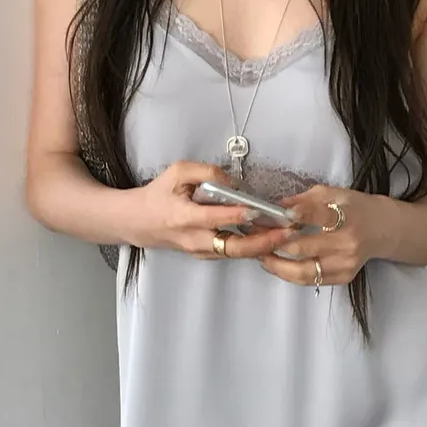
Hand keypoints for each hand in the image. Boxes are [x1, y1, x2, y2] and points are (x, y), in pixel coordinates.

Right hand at [128, 162, 289, 259]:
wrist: (138, 223)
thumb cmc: (158, 195)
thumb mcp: (176, 172)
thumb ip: (205, 172)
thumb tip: (234, 182)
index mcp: (183, 217)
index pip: (213, 218)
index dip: (235, 215)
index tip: (257, 210)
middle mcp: (194, 239)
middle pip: (233, 246)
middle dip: (263, 241)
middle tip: (287, 232)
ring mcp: (200, 251)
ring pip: (236, 253)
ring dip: (263, 246)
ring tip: (288, 235)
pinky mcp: (206, 255)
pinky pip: (232, 253)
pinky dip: (253, 248)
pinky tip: (271, 239)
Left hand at [257, 186, 391, 287]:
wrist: (381, 229)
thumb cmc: (355, 208)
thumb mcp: (332, 194)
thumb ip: (304, 201)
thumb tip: (276, 208)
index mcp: (347, 216)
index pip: (316, 215)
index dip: (292, 215)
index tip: (273, 214)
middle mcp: (347, 243)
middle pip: (303, 248)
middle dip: (274, 244)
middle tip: (256, 238)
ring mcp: (345, 263)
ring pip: (303, 272)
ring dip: (277, 266)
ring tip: (262, 256)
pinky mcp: (344, 277)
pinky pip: (311, 281)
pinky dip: (290, 275)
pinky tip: (278, 265)